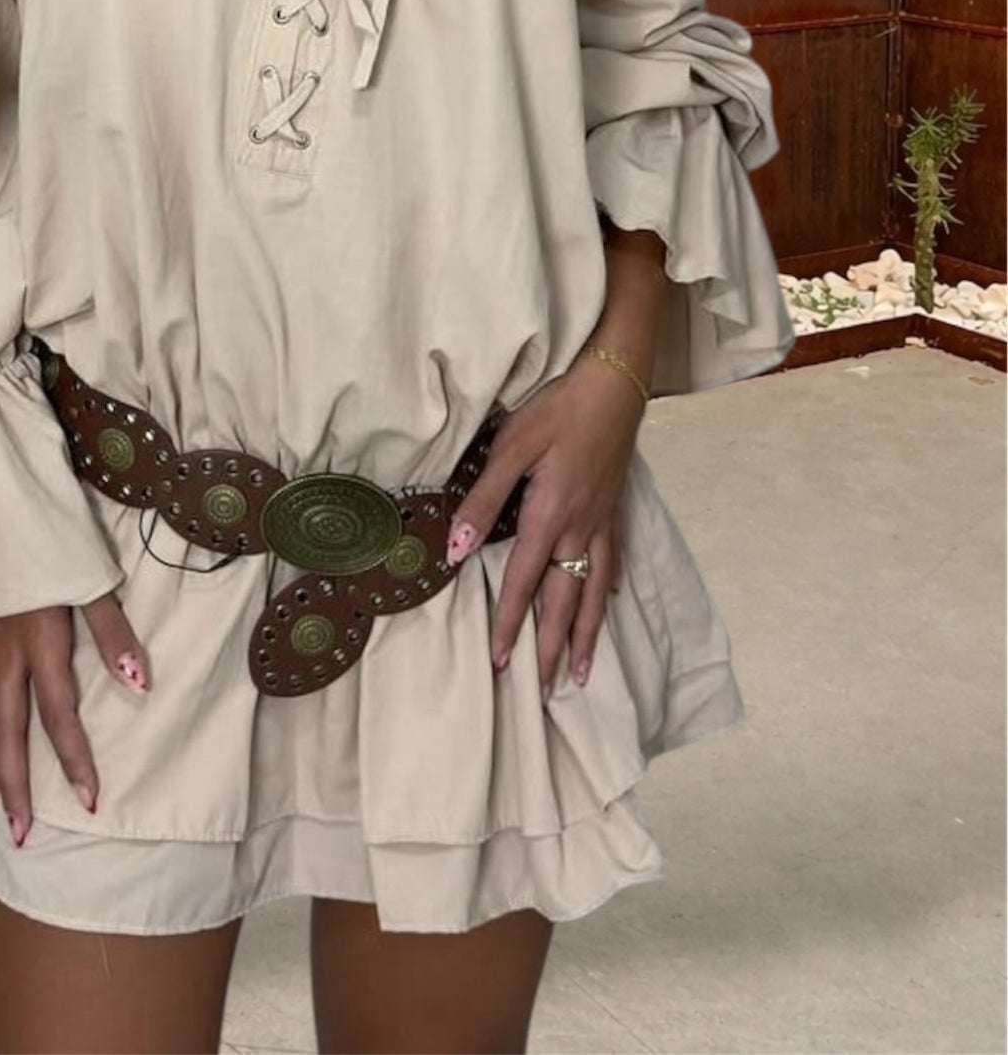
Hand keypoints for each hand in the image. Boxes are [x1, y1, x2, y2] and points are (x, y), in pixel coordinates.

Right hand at [0, 593, 149, 847]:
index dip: (75, 761)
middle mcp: (2, 653)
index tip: (89, 803)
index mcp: (38, 641)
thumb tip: (141, 686)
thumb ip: (112, 630)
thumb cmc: (39, 531)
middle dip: (15, 788)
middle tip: (21, 836)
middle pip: (7, 733)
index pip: (59, 716)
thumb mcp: (84, 572)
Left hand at [445, 355, 645, 690]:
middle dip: (551, 647)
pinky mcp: (614, 507)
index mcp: (550, 516)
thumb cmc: (558, 408)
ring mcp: (602, 520)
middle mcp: (580, 528)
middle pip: (563, 601)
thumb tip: (457, 552)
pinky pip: (611, 563)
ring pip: (592, 592)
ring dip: (584, 634)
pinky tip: (604, 605)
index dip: (510, 624)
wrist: (615, 382)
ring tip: (580, 673)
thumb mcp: (511, 447)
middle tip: (542, 690)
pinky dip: (606, 592)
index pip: (525, 583)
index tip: (499, 661)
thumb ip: (483, 501)